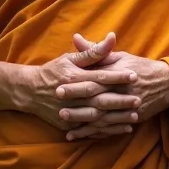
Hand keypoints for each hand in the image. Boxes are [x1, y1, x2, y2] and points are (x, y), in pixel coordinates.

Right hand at [21, 33, 140, 132]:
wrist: (29, 91)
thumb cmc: (53, 71)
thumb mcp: (70, 58)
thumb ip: (93, 51)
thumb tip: (112, 37)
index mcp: (73, 77)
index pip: (99, 77)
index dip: (117, 76)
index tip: (134, 76)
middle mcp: (71, 96)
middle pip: (99, 99)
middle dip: (120, 100)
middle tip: (138, 99)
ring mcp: (68, 113)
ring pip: (96, 118)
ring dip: (116, 119)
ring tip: (134, 117)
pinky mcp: (68, 126)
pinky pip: (90, 130)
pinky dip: (106, 131)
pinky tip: (121, 129)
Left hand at [57, 33, 168, 140]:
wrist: (168, 83)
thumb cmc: (140, 67)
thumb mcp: (119, 56)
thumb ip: (96, 51)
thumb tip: (75, 38)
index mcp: (117, 76)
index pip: (93, 81)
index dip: (76, 85)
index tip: (59, 87)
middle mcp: (122, 93)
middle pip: (96, 101)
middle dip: (77, 107)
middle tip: (59, 110)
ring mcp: (127, 108)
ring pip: (103, 119)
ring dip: (85, 124)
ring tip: (66, 126)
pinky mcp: (132, 119)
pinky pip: (111, 129)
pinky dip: (97, 133)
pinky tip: (82, 136)